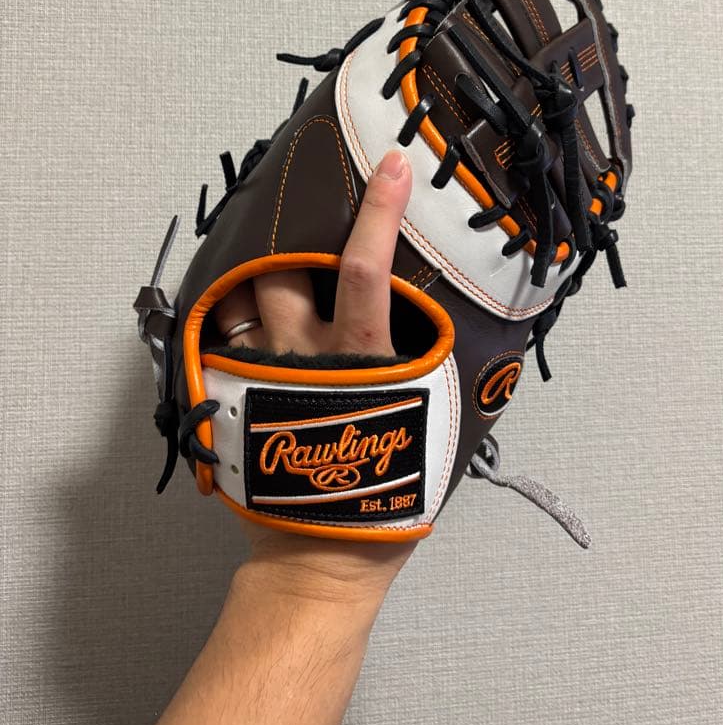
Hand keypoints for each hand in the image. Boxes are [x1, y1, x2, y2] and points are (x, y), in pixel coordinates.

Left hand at [212, 148, 416, 598]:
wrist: (322, 560)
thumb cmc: (396, 492)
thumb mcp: (443, 424)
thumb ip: (456, 366)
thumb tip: (499, 320)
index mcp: (364, 361)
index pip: (366, 270)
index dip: (380, 212)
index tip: (392, 164)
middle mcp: (304, 359)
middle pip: (284, 271)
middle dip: (297, 238)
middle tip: (313, 219)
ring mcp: (261, 377)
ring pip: (244, 297)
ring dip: (260, 275)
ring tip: (280, 273)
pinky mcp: (232, 399)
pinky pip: (221, 337)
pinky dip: (235, 315)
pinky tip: (253, 316)